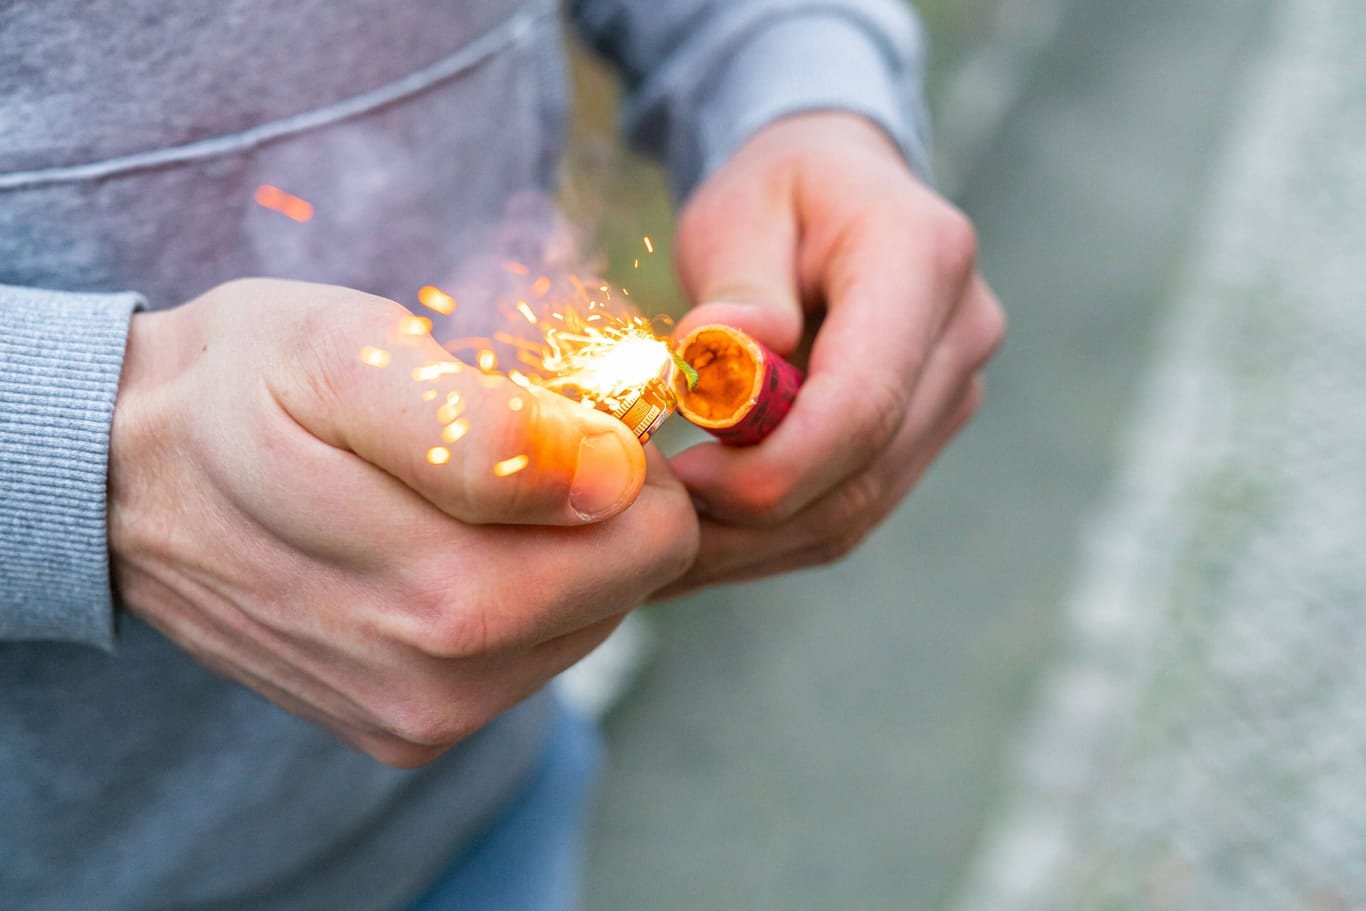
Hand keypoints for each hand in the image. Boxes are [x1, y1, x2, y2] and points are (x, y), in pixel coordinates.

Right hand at [109, 278, 696, 766]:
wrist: (123, 478)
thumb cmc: (239, 390)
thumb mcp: (345, 358)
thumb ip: (484, 428)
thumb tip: (611, 475)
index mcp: (438, 593)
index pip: (652, 539)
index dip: (629, 456)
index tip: (562, 410)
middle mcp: (436, 680)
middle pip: (628, 586)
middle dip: (601, 504)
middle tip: (511, 438)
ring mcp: (420, 717)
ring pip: (588, 622)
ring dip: (559, 549)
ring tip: (463, 490)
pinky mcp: (406, 731)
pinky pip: (530, 655)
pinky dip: (519, 591)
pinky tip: (443, 542)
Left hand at [663, 112, 1003, 592]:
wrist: (837, 189)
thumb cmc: (777, 191)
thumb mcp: (738, 209)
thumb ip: (737, 283)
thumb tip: (726, 350)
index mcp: (923, 259)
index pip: (864, 402)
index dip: (774, 465)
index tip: (685, 479)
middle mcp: (960, 335)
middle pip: (862, 473)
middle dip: (750, 518)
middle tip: (654, 523)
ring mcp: (952, 393)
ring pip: (857, 511)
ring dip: (753, 543)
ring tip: (665, 541)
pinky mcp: (922, 435)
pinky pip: (849, 511)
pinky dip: (771, 537)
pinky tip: (704, 537)